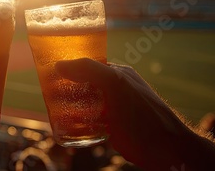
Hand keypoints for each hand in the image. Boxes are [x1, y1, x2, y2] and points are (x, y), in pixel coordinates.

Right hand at [55, 59, 191, 169]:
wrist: (166, 150)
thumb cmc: (143, 115)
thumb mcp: (114, 84)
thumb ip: (89, 70)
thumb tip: (60, 64)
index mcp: (118, 74)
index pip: (89, 64)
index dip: (71, 65)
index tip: (51, 69)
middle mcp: (116, 89)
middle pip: (84, 83)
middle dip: (66, 86)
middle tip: (47, 91)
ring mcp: (114, 109)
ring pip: (85, 103)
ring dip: (69, 105)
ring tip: (52, 107)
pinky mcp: (113, 128)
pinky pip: (89, 121)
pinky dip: (76, 122)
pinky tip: (67, 125)